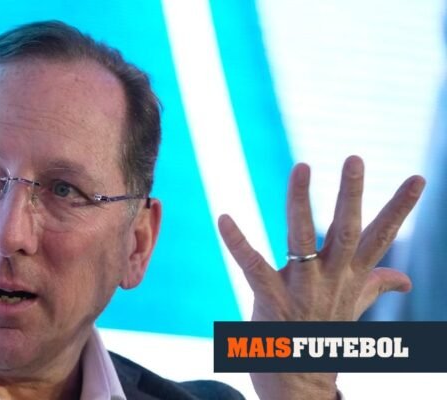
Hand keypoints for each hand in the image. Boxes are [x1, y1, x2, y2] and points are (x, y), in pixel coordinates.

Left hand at [218, 156, 424, 399]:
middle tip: (355, 157)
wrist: (300, 384)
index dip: (400, 208)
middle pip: (347, 231)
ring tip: (302, 166)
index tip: (420, 177)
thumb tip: (406, 279)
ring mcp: (302, 289)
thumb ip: (375, 285)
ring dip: (300, 202)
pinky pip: (253, 266)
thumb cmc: (323, 336)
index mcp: (350, 277)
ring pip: (303, 239)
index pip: (381, 237)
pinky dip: (238, 242)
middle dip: (351, 194)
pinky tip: (224, 217)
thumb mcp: (353, 307)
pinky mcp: (271, 299)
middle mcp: (331, 279)